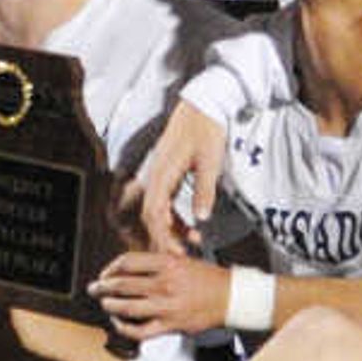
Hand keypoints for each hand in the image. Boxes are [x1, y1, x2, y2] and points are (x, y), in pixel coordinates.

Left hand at [88, 247, 228, 341]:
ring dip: (110, 305)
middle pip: (122, 284)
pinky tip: (119, 323)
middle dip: (103, 287)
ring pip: (127, 307)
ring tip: (105, 303)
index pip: (128, 262)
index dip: (111, 267)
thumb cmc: (209, 278)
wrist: (231, 297)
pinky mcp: (170, 325)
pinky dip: (125, 327)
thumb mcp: (183, 260)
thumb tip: (131, 269)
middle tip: (95, 288)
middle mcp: (165, 284)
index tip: (106, 272)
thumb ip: (158, 263)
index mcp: (168, 264)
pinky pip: (140, 330)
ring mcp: (167, 306)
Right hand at [124, 102, 228, 252]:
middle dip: (164, 239)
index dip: (163, 236)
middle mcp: (156, 175)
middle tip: (181, 257)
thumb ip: (204, 190)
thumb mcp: (210, 160)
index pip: (154, 214)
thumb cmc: (207, 128)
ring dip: (170, 229)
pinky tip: (190, 227)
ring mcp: (160, 174)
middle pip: (151, 216)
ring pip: (157, 210)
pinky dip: (173, 217)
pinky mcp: (168, 172)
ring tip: (191, 243)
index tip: (176, 254)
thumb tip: (201, 219)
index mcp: (162, 173)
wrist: (204, 103)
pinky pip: (164, 201)